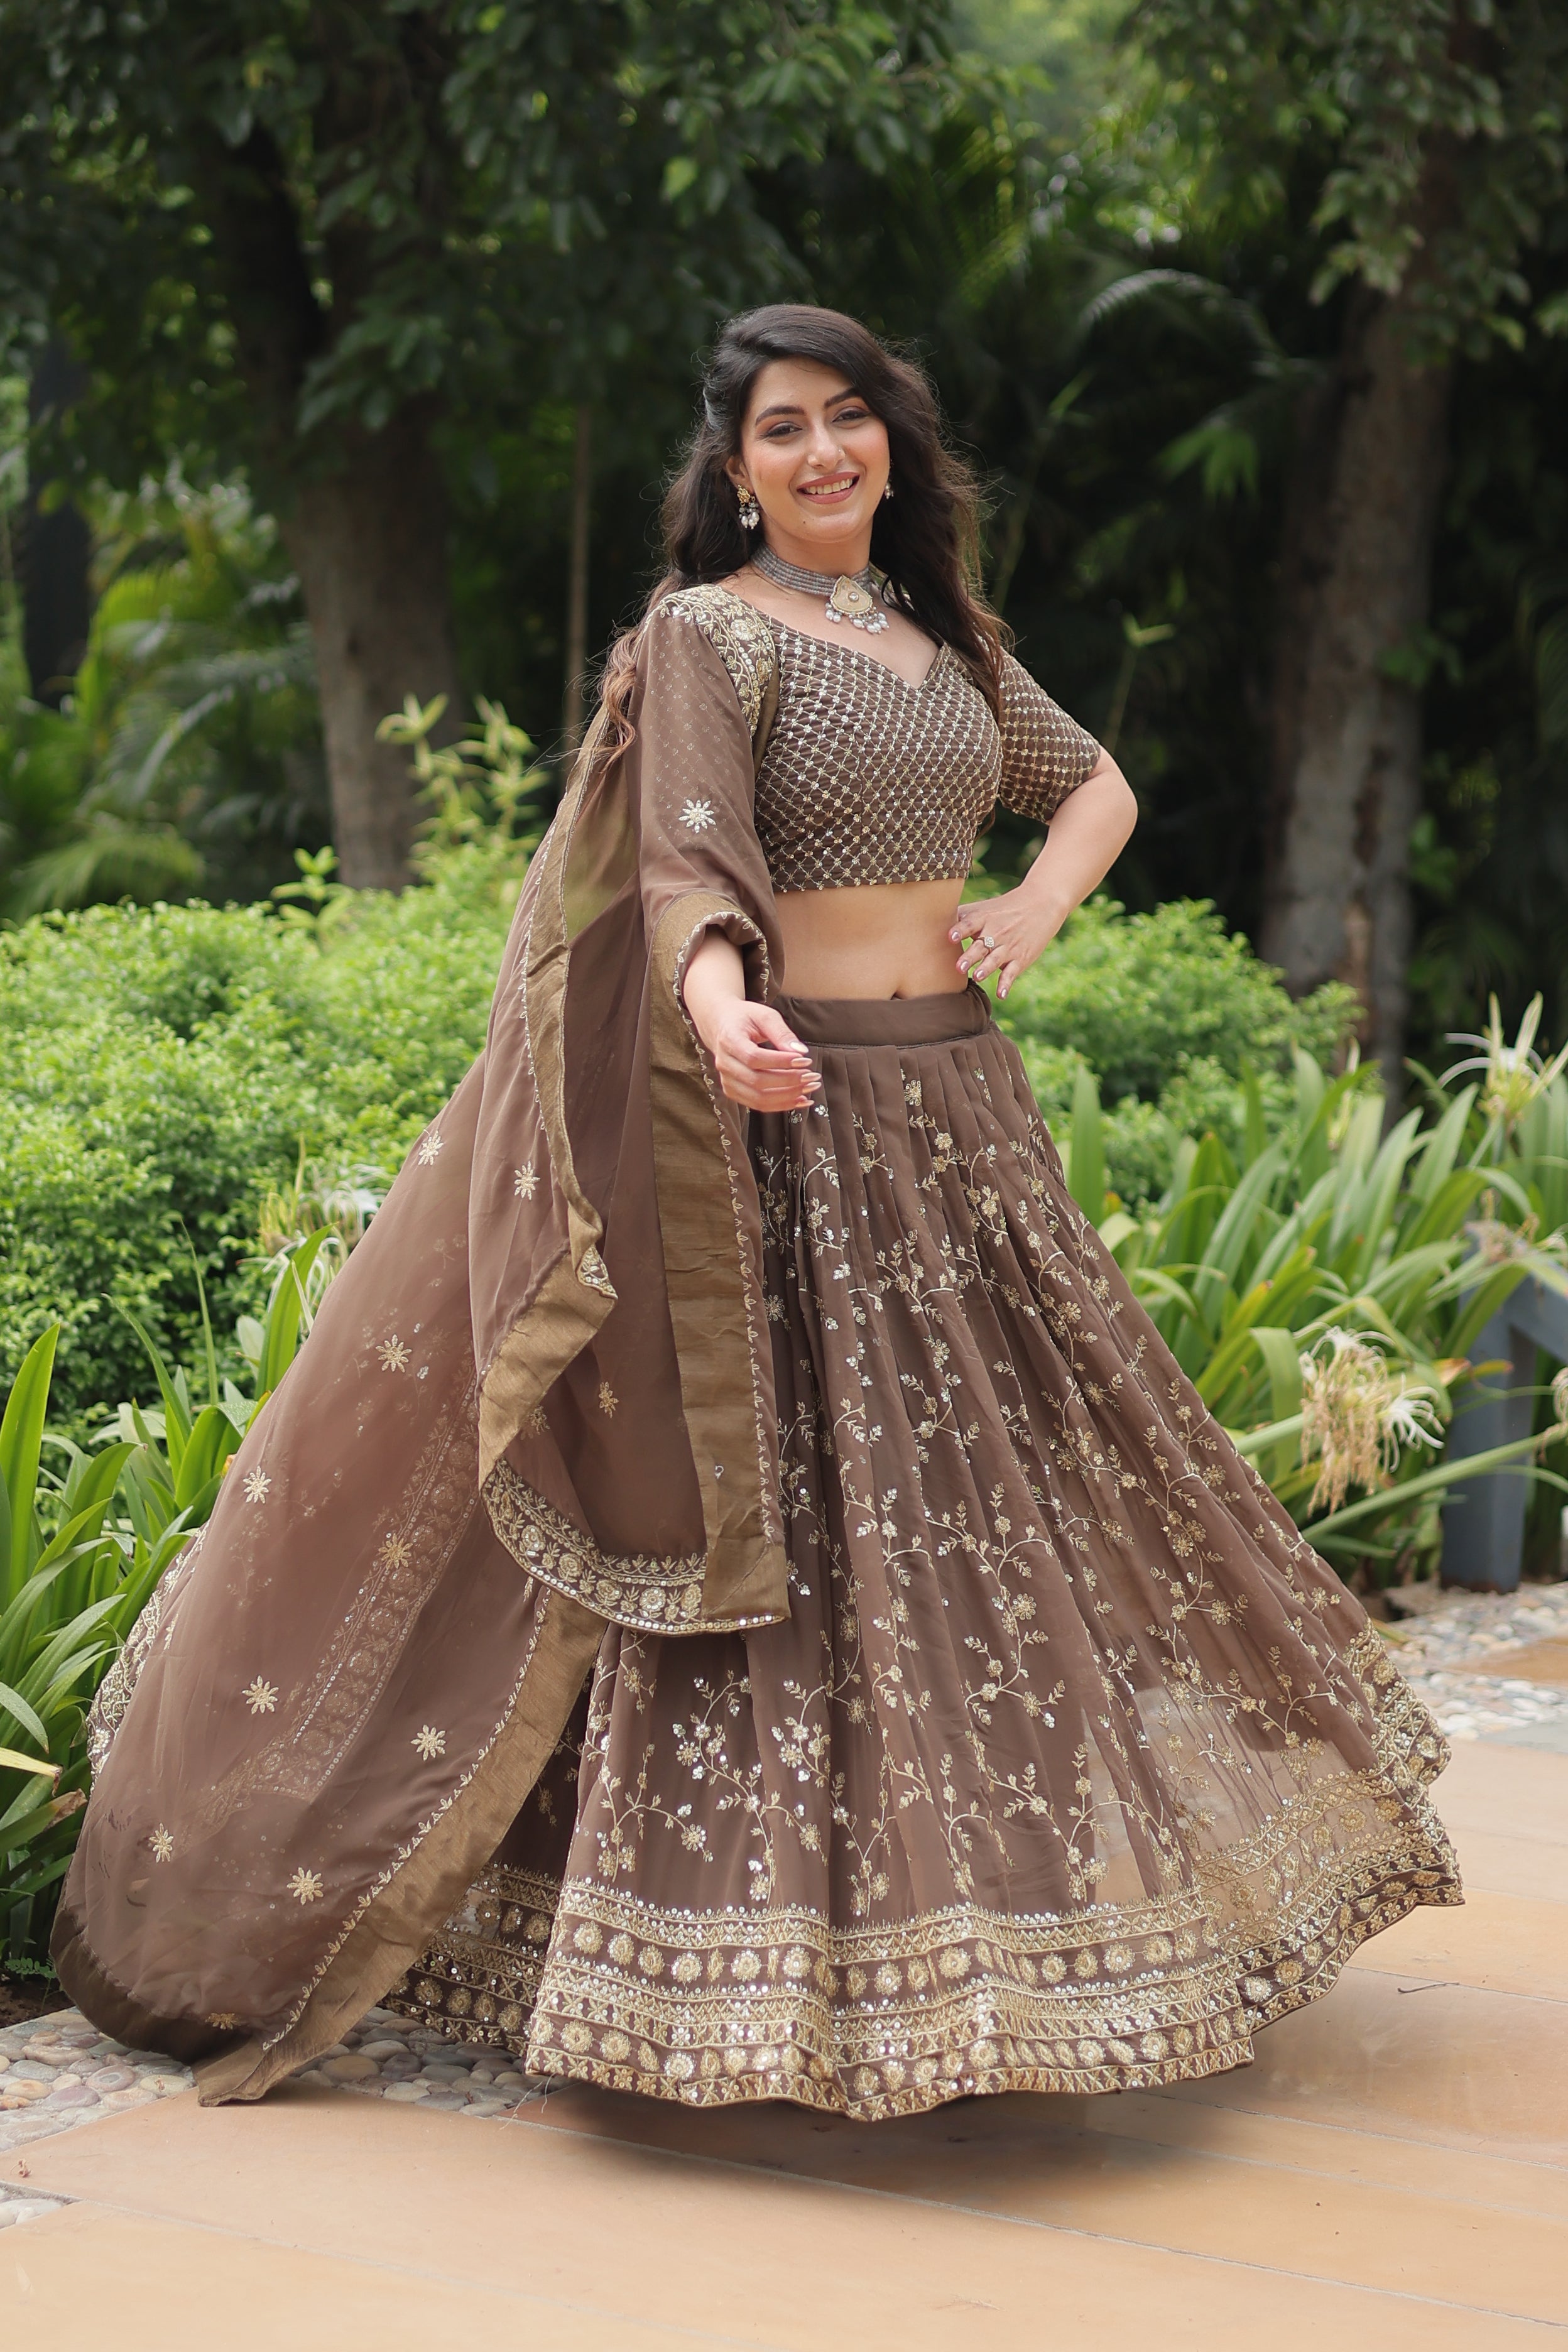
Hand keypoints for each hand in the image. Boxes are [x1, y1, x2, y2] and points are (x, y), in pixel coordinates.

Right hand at [698, 997, 818, 1112]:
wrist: (721, 1025)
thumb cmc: (744, 1018)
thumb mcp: (765, 1016)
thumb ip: (783, 1033)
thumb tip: (801, 1052)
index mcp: (729, 1040)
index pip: (755, 1058)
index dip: (781, 1062)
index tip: (804, 1060)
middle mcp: (725, 1063)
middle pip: (757, 1081)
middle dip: (789, 1081)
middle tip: (812, 1076)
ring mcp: (727, 1080)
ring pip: (758, 1098)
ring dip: (787, 1097)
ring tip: (809, 1088)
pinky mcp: (733, 1091)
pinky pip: (757, 1104)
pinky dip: (780, 1105)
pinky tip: (799, 1100)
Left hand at [950, 888, 1067, 998]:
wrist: (1041, 905)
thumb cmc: (1004, 908)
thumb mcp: (984, 908)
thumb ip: (961, 916)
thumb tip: (931, 920)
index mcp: (985, 918)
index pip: (970, 924)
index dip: (960, 930)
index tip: (950, 937)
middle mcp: (996, 932)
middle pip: (980, 946)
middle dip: (970, 956)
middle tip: (958, 967)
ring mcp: (1009, 947)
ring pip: (995, 959)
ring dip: (986, 968)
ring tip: (977, 976)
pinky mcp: (1020, 958)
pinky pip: (1012, 973)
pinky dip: (1006, 984)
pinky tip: (1001, 995)